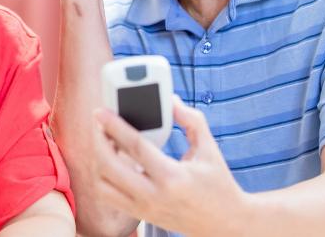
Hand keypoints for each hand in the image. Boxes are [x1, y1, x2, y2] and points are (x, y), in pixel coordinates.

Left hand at [92, 97, 247, 236]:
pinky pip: (108, 196)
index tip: (100, 111)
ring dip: (98, 161)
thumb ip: (191, 120)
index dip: (114, 125)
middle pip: (109, 166)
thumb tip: (171, 100)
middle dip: (98, 141)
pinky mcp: (140, 216)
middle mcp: (154, 195)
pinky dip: (103, 178)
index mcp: (172, 177)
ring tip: (106, 143)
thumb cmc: (218, 184)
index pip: (135, 146)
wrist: (226, 224)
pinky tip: (112, 162)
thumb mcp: (209, 149)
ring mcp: (144, 208)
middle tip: (99, 124)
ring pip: (102, 184)